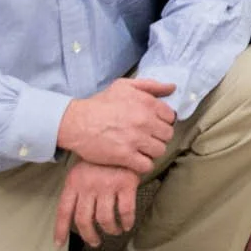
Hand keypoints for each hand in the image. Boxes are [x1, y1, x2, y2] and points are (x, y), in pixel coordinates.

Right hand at [55, 77, 176, 173]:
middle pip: (167, 135)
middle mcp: (145, 121)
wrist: (77, 122)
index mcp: (147, 103)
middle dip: (158, 137)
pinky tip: (135, 160)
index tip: (153, 125)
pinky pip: (147, 165)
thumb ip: (151, 85)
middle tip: (147, 138)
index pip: (170, 117)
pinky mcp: (126, 156)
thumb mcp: (124, 86)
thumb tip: (172, 87)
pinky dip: (143, 165)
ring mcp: (136, 139)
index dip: (163, 121)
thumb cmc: (100, 103)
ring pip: (159, 151)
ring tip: (141, 149)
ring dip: (152, 151)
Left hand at [55, 160, 140, 246]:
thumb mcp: (82, 170)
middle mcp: (88, 185)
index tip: (60, 243)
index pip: (63, 210)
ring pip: (105, 219)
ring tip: (114, 231)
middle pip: (84, 220)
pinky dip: (127, 221)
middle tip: (95, 242)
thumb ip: (76, 189)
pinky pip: (125, 211)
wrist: (122, 137)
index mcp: (74, 182)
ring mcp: (107, 185)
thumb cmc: (100, 158)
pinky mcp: (126, 183)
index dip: (61, 229)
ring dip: (110, 230)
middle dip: (89, 235)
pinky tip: (127, 224)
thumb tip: (73, 215)